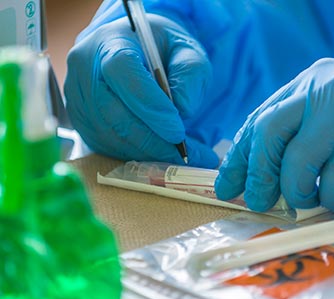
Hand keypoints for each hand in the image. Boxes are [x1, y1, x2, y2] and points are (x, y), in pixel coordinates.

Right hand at [64, 15, 217, 166]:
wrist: (137, 52)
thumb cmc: (162, 52)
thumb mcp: (187, 51)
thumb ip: (190, 72)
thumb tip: (182, 108)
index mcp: (111, 40)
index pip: (122, 70)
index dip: (150, 104)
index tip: (177, 131)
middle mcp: (85, 66)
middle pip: (112, 110)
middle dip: (150, 138)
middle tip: (181, 153)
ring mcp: (76, 94)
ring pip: (107, 133)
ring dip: (144, 151)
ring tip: (175, 156)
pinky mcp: (78, 118)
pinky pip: (102, 144)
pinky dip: (132, 154)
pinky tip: (155, 153)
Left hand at [215, 58, 333, 212]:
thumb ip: (303, 129)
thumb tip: (263, 171)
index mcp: (308, 83)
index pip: (260, 119)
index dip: (239, 157)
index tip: (228, 186)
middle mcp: (323, 90)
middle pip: (268, 133)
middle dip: (256, 174)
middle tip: (257, 201)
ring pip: (297, 160)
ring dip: (296, 191)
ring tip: (307, 201)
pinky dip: (332, 199)